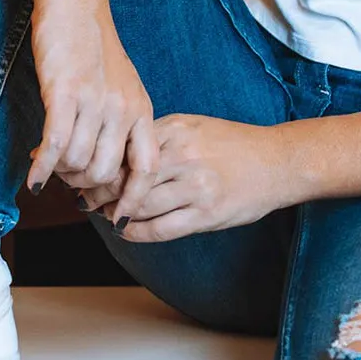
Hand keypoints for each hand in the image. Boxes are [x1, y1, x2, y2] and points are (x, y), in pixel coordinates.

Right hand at [24, 0, 159, 195]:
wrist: (76, 6)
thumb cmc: (94, 48)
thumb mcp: (122, 87)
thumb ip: (121, 124)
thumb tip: (105, 168)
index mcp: (141, 110)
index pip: (146, 169)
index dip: (132, 200)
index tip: (117, 219)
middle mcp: (123, 110)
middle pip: (106, 174)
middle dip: (83, 186)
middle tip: (67, 181)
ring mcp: (95, 102)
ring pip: (78, 163)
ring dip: (60, 173)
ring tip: (50, 165)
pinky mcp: (65, 94)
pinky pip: (56, 146)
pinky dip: (42, 168)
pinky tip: (32, 177)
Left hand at [74, 113, 289, 242]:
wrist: (278, 162)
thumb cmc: (233, 144)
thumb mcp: (194, 127)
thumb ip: (160, 138)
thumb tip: (117, 154)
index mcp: (177, 130)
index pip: (124, 149)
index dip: (99, 164)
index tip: (82, 171)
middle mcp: (184, 157)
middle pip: (126, 179)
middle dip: (99, 192)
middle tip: (82, 198)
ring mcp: (196, 188)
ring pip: (139, 206)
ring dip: (115, 214)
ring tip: (103, 214)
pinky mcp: (207, 215)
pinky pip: (160, 230)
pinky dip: (136, 232)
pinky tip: (126, 229)